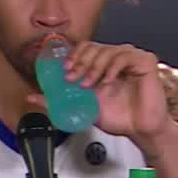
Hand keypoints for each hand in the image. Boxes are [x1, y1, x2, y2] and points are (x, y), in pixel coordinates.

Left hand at [27, 41, 174, 145]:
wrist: (140, 130)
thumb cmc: (118, 117)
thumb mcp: (81, 108)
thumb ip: (57, 101)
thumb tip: (32, 97)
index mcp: (101, 65)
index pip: (84, 48)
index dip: (73, 56)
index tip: (65, 71)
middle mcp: (115, 58)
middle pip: (93, 47)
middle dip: (79, 63)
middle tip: (73, 79)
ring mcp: (130, 58)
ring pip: (107, 50)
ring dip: (93, 67)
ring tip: (89, 84)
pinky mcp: (145, 62)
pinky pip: (126, 56)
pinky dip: (113, 68)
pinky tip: (107, 81)